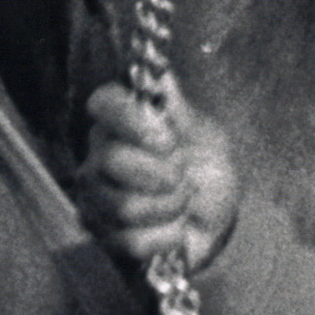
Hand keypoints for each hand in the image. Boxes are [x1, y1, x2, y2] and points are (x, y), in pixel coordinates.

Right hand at [79, 77, 241, 274]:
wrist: (218, 219)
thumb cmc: (206, 170)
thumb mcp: (204, 135)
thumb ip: (178, 110)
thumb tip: (160, 72)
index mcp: (121, 123)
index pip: (103, 103)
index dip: (132, 119)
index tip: (167, 139)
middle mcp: (98, 157)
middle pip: (111, 160)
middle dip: (165, 173)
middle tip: (184, 176)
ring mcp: (96, 201)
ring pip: (123, 206)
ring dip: (171, 207)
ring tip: (182, 202)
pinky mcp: (104, 240)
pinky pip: (132, 242)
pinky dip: (167, 237)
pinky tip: (174, 228)